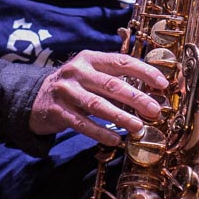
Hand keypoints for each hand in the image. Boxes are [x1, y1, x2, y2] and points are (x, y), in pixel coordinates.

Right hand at [29, 50, 167, 146]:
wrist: (36, 97)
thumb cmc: (75, 86)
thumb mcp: (91, 74)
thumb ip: (114, 79)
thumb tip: (149, 93)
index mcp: (90, 58)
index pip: (121, 61)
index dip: (144, 71)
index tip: (162, 83)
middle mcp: (77, 71)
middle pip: (111, 84)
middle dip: (136, 98)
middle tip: (155, 110)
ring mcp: (66, 91)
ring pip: (97, 104)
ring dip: (120, 117)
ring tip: (138, 127)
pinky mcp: (57, 110)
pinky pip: (81, 123)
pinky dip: (100, 132)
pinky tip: (115, 140)